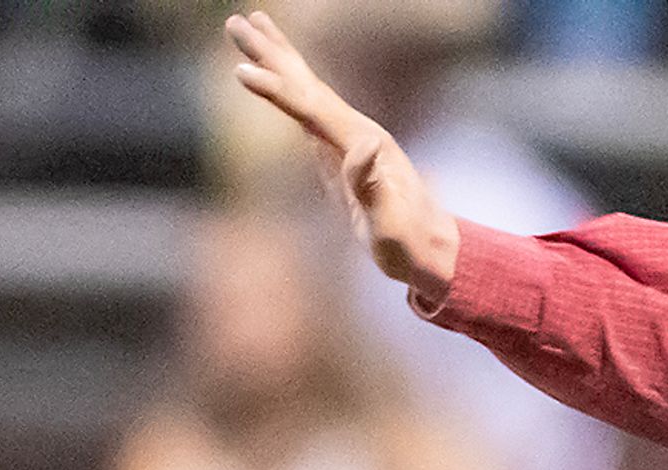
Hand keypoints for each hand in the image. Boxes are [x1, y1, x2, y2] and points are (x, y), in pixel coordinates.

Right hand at [225, 12, 459, 299]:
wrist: (432, 249)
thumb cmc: (409, 244)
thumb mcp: (389, 224)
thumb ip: (373, 187)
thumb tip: (367, 144)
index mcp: (365, 145)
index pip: (312, 110)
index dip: (277, 91)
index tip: (241, 72)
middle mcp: (358, 131)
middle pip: (307, 84)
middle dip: (271, 53)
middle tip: (236, 19)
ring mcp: (349, 137)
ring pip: (308, 87)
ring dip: (278, 57)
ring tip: (249, 23)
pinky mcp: (341, 147)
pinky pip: (310, 105)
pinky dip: (290, 84)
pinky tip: (277, 71)